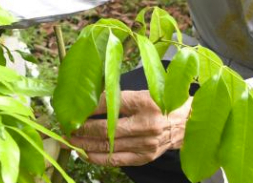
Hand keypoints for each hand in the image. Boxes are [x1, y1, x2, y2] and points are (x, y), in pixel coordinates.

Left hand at [69, 90, 190, 166]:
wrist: (187, 121)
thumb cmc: (160, 103)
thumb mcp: (141, 92)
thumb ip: (117, 96)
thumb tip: (87, 97)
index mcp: (144, 102)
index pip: (108, 104)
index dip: (86, 108)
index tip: (72, 109)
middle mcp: (147, 124)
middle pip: (105, 129)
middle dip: (81, 129)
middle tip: (65, 127)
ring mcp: (147, 143)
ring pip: (107, 146)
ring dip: (84, 145)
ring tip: (69, 141)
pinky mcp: (146, 157)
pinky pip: (116, 160)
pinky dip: (97, 158)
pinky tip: (84, 153)